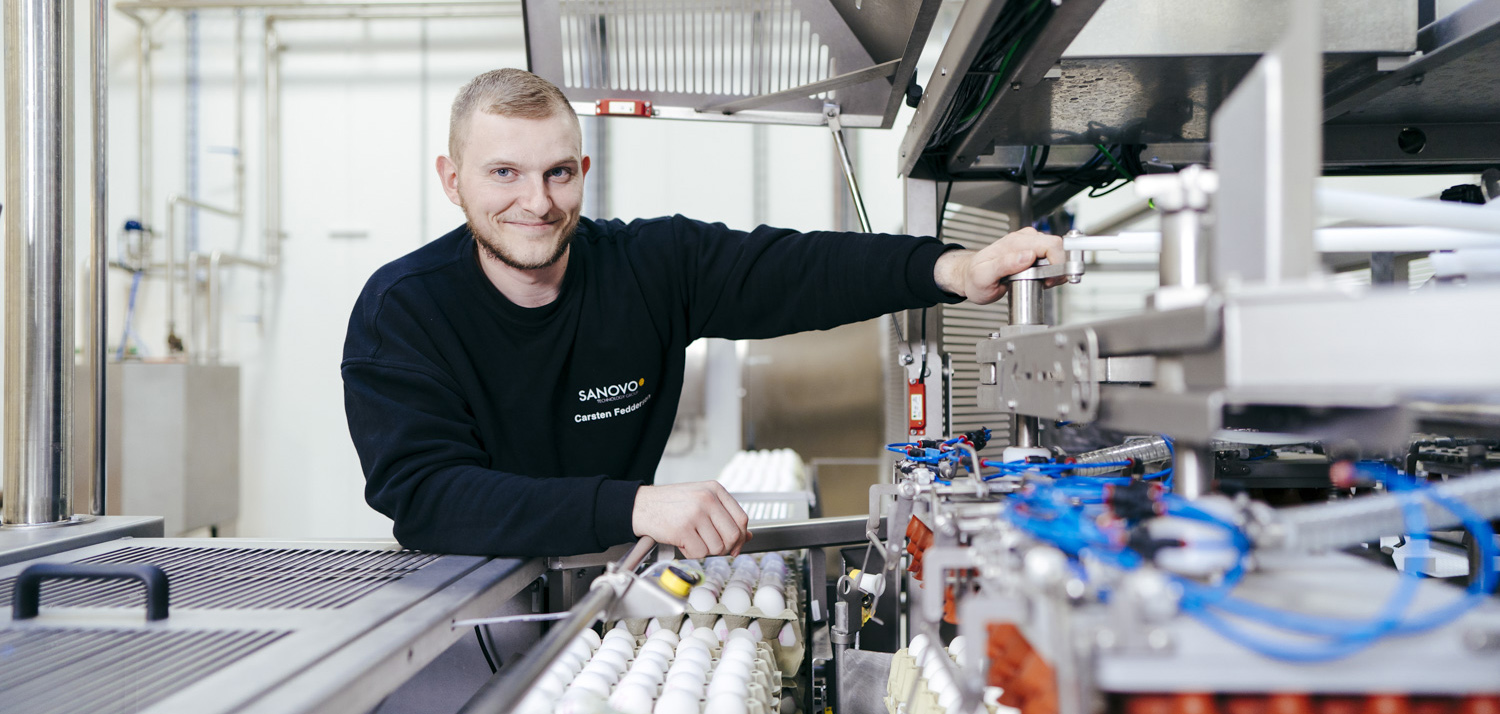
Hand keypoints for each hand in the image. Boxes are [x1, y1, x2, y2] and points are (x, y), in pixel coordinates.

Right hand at [632, 481, 750, 558]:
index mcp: (714, 489)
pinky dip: (691, 553)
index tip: (735, 545)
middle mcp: (707, 499)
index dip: (740, 537)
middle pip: (732, 535)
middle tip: (711, 547)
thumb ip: (723, 516)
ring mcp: (695, 513)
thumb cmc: (670, 504)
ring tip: (692, 540)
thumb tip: (746, 536)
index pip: (741, 519)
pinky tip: (682, 543)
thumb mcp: (700, 501)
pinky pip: (699, 553)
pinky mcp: (683, 529)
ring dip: (705, 550)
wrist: (640, 505)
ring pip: (717, 547)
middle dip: (725, 548)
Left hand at [933, 227, 1064, 304]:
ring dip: (1055, 270)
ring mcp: (1029, 244)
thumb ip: (1005, 265)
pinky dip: (1051, 270)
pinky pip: (1050, 257)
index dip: (1057, 263)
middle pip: (1057, 246)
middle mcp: (1024, 239)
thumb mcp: (984, 276)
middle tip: (1046, 283)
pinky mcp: (1032, 251)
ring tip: (1039, 281)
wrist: (969, 277)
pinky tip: (1039, 278)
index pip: (1050, 244)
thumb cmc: (974, 277)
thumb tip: (1027, 256)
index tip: (1049, 279)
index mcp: (1015, 243)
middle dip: (1058, 267)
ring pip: (1056, 252)